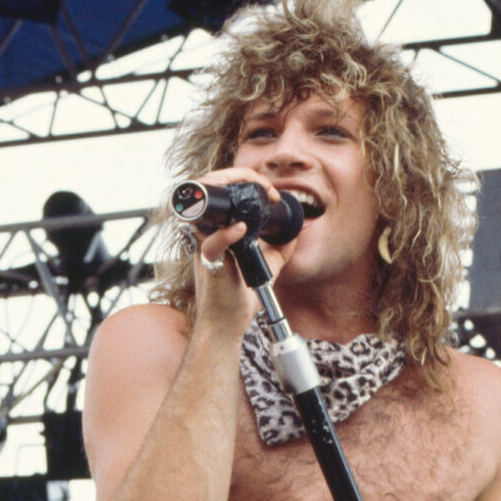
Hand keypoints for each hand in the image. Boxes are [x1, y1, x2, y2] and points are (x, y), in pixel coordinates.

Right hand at [190, 168, 295, 336]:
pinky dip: (227, 234)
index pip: (222, 192)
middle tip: (263, 186)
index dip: (244, 181)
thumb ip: (279, 247)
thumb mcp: (265, 265)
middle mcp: (208, 233)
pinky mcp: (208, 262)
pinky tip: (241, 229)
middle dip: (234, 176)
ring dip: (224, 189)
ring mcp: (205, 246)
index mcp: (217, 229)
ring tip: (251, 188)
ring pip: (203, 208)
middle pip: (209, 191)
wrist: (227, 323)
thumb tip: (297, 229)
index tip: (272, 193)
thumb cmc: (239, 296)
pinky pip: (212, 243)